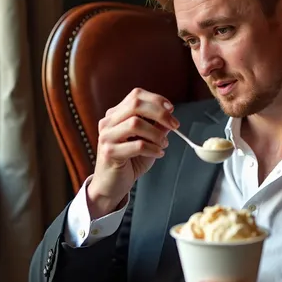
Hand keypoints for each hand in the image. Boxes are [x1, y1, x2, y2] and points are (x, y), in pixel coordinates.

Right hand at [87, 87, 178, 217]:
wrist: (112, 186)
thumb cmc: (129, 162)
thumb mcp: (147, 141)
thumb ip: (156, 127)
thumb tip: (170, 115)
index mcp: (115, 115)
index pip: (136, 95)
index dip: (156, 99)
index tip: (171, 110)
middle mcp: (108, 123)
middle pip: (136, 105)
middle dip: (160, 113)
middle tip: (174, 125)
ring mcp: (106, 137)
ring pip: (135, 123)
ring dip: (156, 134)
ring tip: (164, 144)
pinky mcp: (109, 153)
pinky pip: (137, 145)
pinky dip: (153, 148)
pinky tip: (158, 154)